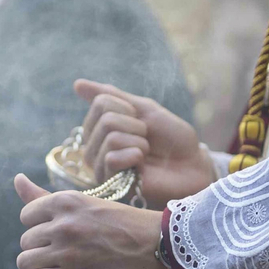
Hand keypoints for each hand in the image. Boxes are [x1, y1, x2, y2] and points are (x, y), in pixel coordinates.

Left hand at [14, 175, 173, 268]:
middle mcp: (63, 223)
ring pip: (25, 262)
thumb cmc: (131, 227)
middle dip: (42, 250)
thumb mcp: (89, 204)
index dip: (42, 228)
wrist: (165, 250)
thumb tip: (16, 179)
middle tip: (68, 256)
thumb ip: (48, 198)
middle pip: (25, 241)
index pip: (27, 216)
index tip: (62, 236)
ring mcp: (66, 251)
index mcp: (67, 201)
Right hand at [74, 79, 214, 208]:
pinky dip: (134, 155)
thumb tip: (77, 84)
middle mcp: (95, 147)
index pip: (100, 103)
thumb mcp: (143, 110)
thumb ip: (112, 97)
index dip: (128, 108)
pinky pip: (112, 158)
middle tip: (146, 138)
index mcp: (100, 128)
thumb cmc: (171, 138)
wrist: (192, 164)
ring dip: (138, 141)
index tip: (142, 120)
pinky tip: (141, 165)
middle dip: (135, 125)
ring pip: (110, 138)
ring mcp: (101, 167)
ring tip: (145, 152)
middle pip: (105, 121)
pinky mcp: (111, 184)